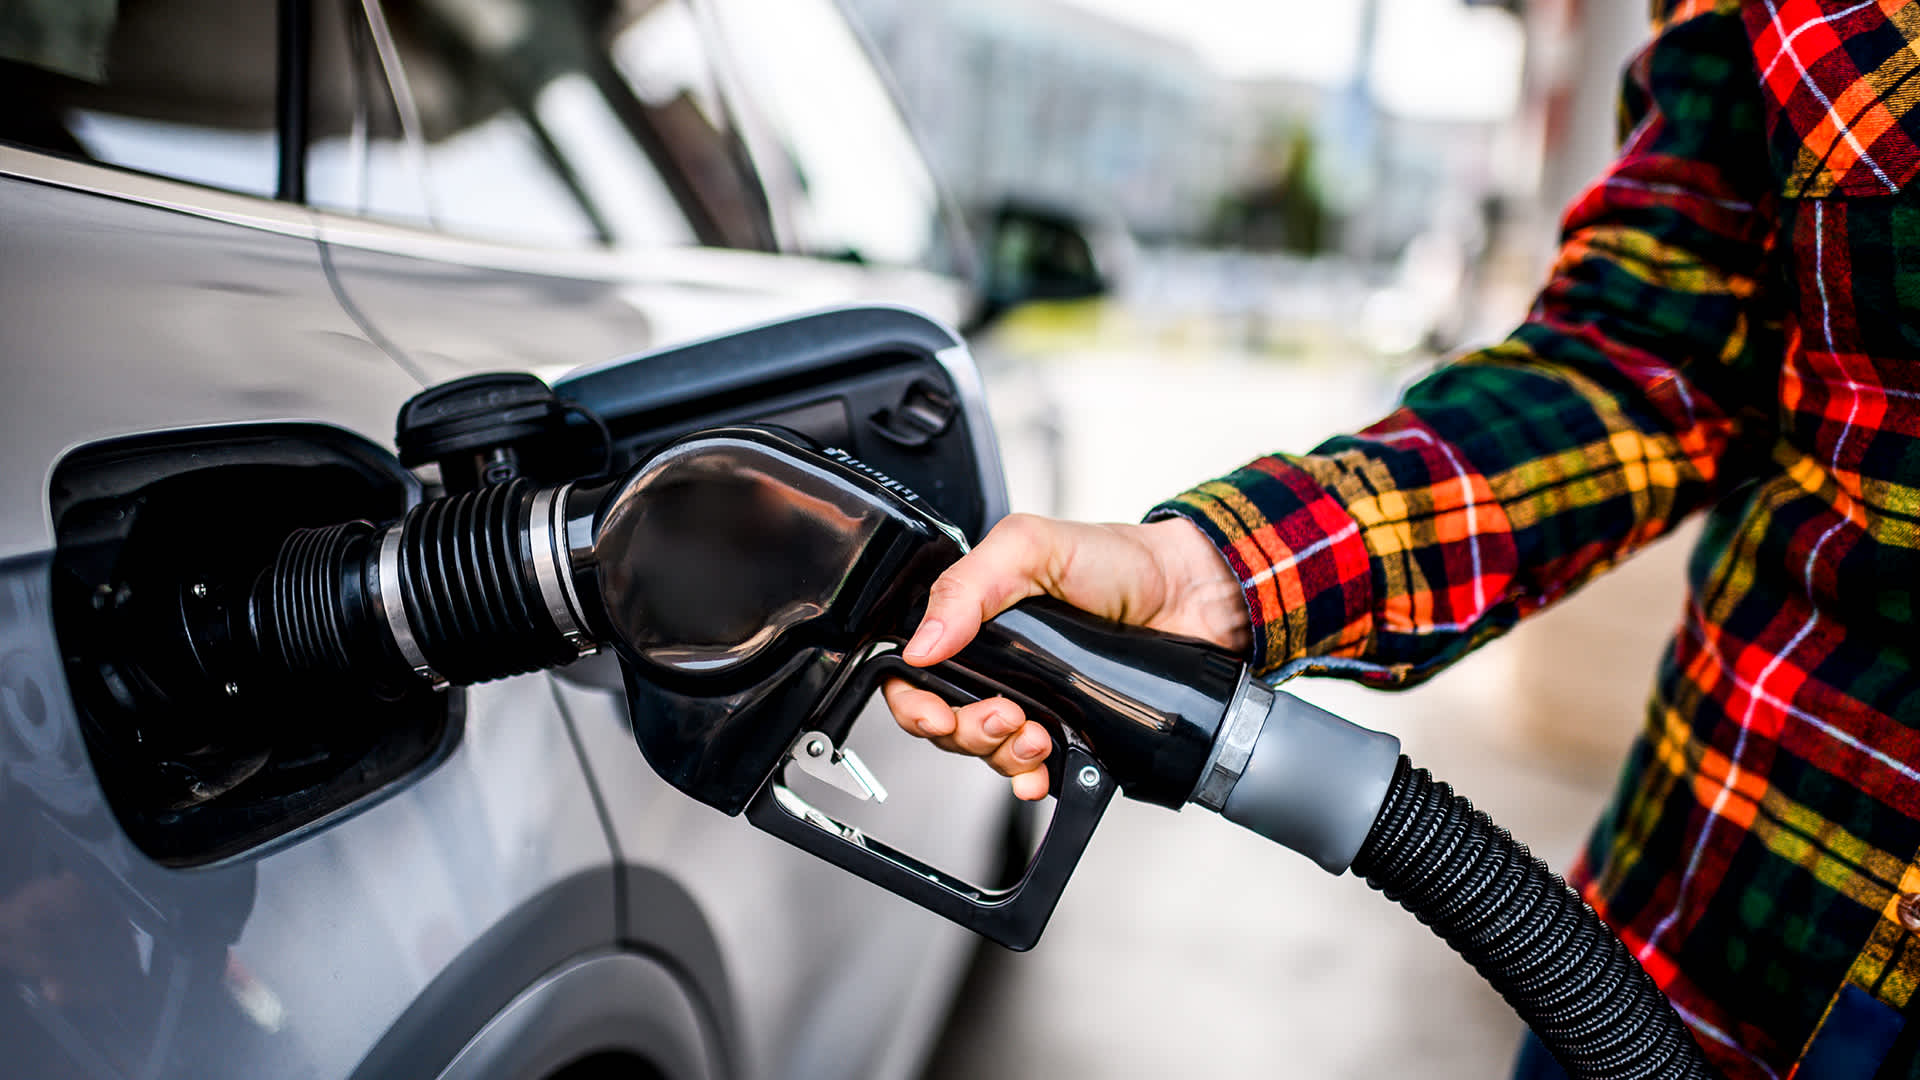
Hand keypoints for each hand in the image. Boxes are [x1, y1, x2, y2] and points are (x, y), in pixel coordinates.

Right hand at [884, 513, 1248, 799]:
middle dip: (966, 731)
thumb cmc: (1119, 560)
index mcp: (976, 621)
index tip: (936, 712)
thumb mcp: (1032, 546)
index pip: (918, 673)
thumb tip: (923, 642)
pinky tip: (1043, 771)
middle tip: (1004, 715)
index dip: (915, 702)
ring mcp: (1035, 700)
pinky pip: (1034, 770)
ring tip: (1036, 733)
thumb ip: (968, 585)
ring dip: (1002, 754)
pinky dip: (1030, 779)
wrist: (1194, 594)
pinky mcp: (1072, 730)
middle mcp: (999, 665)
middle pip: (947, 723)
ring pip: (987, 751)